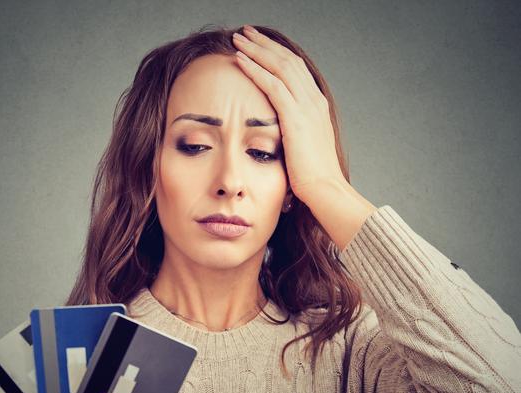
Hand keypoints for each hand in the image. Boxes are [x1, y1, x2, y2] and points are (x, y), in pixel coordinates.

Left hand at [232, 25, 346, 204]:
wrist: (325, 190)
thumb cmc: (311, 178)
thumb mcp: (302, 148)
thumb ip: (291, 133)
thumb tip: (276, 133)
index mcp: (316, 106)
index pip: (295, 69)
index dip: (276, 54)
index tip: (258, 45)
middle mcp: (314, 100)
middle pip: (288, 60)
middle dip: (265, 44)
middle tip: (245, 32)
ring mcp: (306, 107)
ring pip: (280, 66)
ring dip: (257, 50)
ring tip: (238, 39)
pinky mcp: (296, 118)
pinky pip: (273, 85)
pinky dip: (255, 69)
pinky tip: (240, 60)